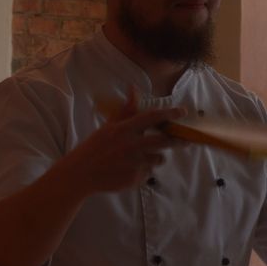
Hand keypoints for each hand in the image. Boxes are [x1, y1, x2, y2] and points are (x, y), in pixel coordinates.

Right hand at [57, 88, 184, 196]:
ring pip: (159, 159)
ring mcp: (135, 162)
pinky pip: (149, 173)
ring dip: (155, 158)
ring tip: (137, 158)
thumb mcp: (109, 126)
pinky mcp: (136, 177)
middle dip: (178, 141)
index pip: (152, 117)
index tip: (183, 112)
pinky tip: (128, 170)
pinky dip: (143, 171)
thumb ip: (126, 109)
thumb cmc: (96, 147)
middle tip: (185, 141)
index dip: (170, 113)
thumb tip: (133, 88)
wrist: (81, 173)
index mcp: (124, 129)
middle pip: (165, 141)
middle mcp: (131, 144)